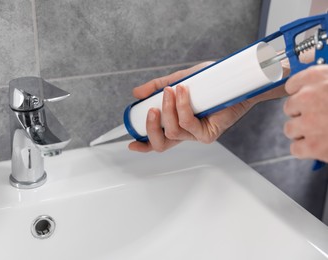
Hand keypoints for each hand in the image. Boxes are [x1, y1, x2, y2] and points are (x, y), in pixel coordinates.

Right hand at [129, 62, 286, 151]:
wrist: (235, 78)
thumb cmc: (212, 81)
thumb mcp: (179, 80)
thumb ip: (158, 87)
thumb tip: (136, 93)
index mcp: (178, 124)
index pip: (159, 140)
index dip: (144, 145)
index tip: (132, 143)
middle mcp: (186, 133)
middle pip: (161, 144)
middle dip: (150, 128)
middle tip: (151, 108)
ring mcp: (197, 135)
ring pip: (173, 131)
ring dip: (168, 109)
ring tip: (171, 90)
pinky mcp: (208, 133)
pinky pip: (188, 124)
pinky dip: (182, 107)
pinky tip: (182, 92)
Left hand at [283, 65, 327, 161]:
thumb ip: (322, 80)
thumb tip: (310, 68)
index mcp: (320, 77)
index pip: (292, 83)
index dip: (300, 92)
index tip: (305, 96)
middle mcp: (311, 97)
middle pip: (289, 107)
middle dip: (302, 114)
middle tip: (321, 117)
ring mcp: (310, 122)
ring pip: (290, 128)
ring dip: (303, 132)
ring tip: (324, 132)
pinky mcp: (314, 146)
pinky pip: (296, 148)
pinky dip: (306, 150)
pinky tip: (321, 145)